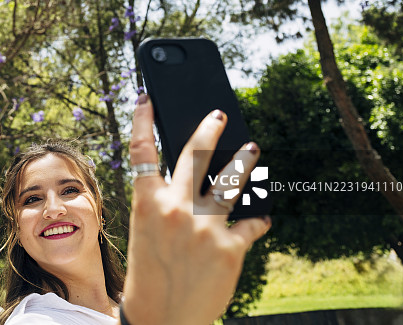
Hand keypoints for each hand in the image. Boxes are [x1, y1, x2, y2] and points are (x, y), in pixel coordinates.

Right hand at [121, 95, 270, 324]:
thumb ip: (164, 204)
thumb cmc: (149, 275)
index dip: (143, 120)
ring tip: (253, 149)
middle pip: (194, 155)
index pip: (142, 151)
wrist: (161, 319)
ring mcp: (205, 228)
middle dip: (208, 130)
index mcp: (147, 204)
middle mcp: (175, 210)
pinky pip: (251, 223)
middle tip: (219, 115)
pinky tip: (261, 217)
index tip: (147, 99)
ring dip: (244, 161)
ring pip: (231, 181)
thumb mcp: (146, 233)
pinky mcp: (230, 248)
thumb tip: (192, 180)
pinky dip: (257, 219)